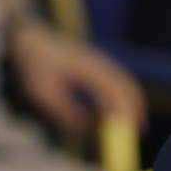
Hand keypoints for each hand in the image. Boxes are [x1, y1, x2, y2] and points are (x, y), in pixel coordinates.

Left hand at [10, 19, 146, 135]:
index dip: (123, 108)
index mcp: (85, 67)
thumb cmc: (35, 66)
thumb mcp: (43, 93)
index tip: (128, 127)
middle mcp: (97, 62)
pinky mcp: (96, 65)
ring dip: (131, 101)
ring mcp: (98, 62)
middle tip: (139, 130)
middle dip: (134, 107)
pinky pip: (116, 80)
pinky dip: (122, 96)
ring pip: (124, 81)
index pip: (112, 89)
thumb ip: (63, 112)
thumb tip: (84, 130)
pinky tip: (119, 111)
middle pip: (125, 84)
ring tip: (135, 123)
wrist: (31, 40)